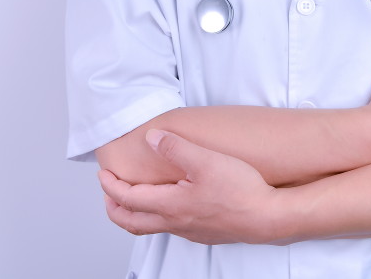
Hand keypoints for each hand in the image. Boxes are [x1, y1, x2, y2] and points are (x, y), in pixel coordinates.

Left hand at [99, 129, 278, 243]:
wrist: (266, 217)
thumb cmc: (239, 190)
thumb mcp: (205, 161)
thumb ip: (176, 148)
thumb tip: (152, 138)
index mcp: (171, 205)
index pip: (129, 199)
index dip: (112, 187)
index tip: (103, 175)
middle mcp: (176, 222)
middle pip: (133, 222)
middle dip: (115, 208)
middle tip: (108, 194)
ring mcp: (190, 230)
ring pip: (151, 227)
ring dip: (135, 214)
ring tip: (134, 200)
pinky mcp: (204, 232)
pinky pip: (170, 228)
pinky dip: (157, 217)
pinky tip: (170, 205)